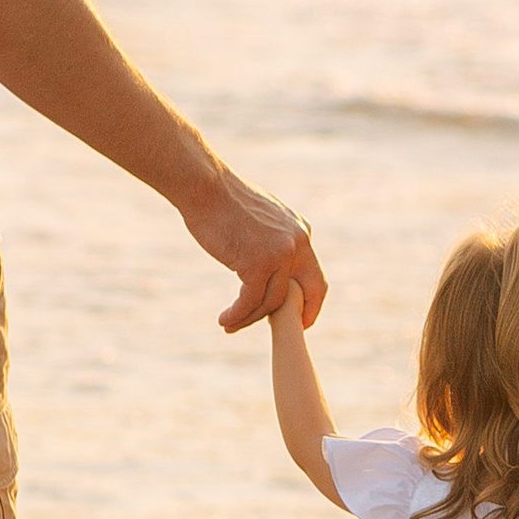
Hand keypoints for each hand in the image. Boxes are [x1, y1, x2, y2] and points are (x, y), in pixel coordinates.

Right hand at [182, 164, 325, 331]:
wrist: (204, 185)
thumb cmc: (222, 202)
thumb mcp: (259, 220)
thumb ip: (271, 241)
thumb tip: (268, 266)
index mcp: (300, 232)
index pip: (314, 275)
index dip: (309, 301)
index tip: (299, 319)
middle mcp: (298, 242)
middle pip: (309, 291)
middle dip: (298, 317)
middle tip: (282, 334)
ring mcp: (281, 252)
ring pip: (274, 301)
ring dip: (251, 317)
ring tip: (230, 325)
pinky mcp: (259, 262)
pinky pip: (252, 301)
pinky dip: (238, 315)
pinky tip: (224, 320)